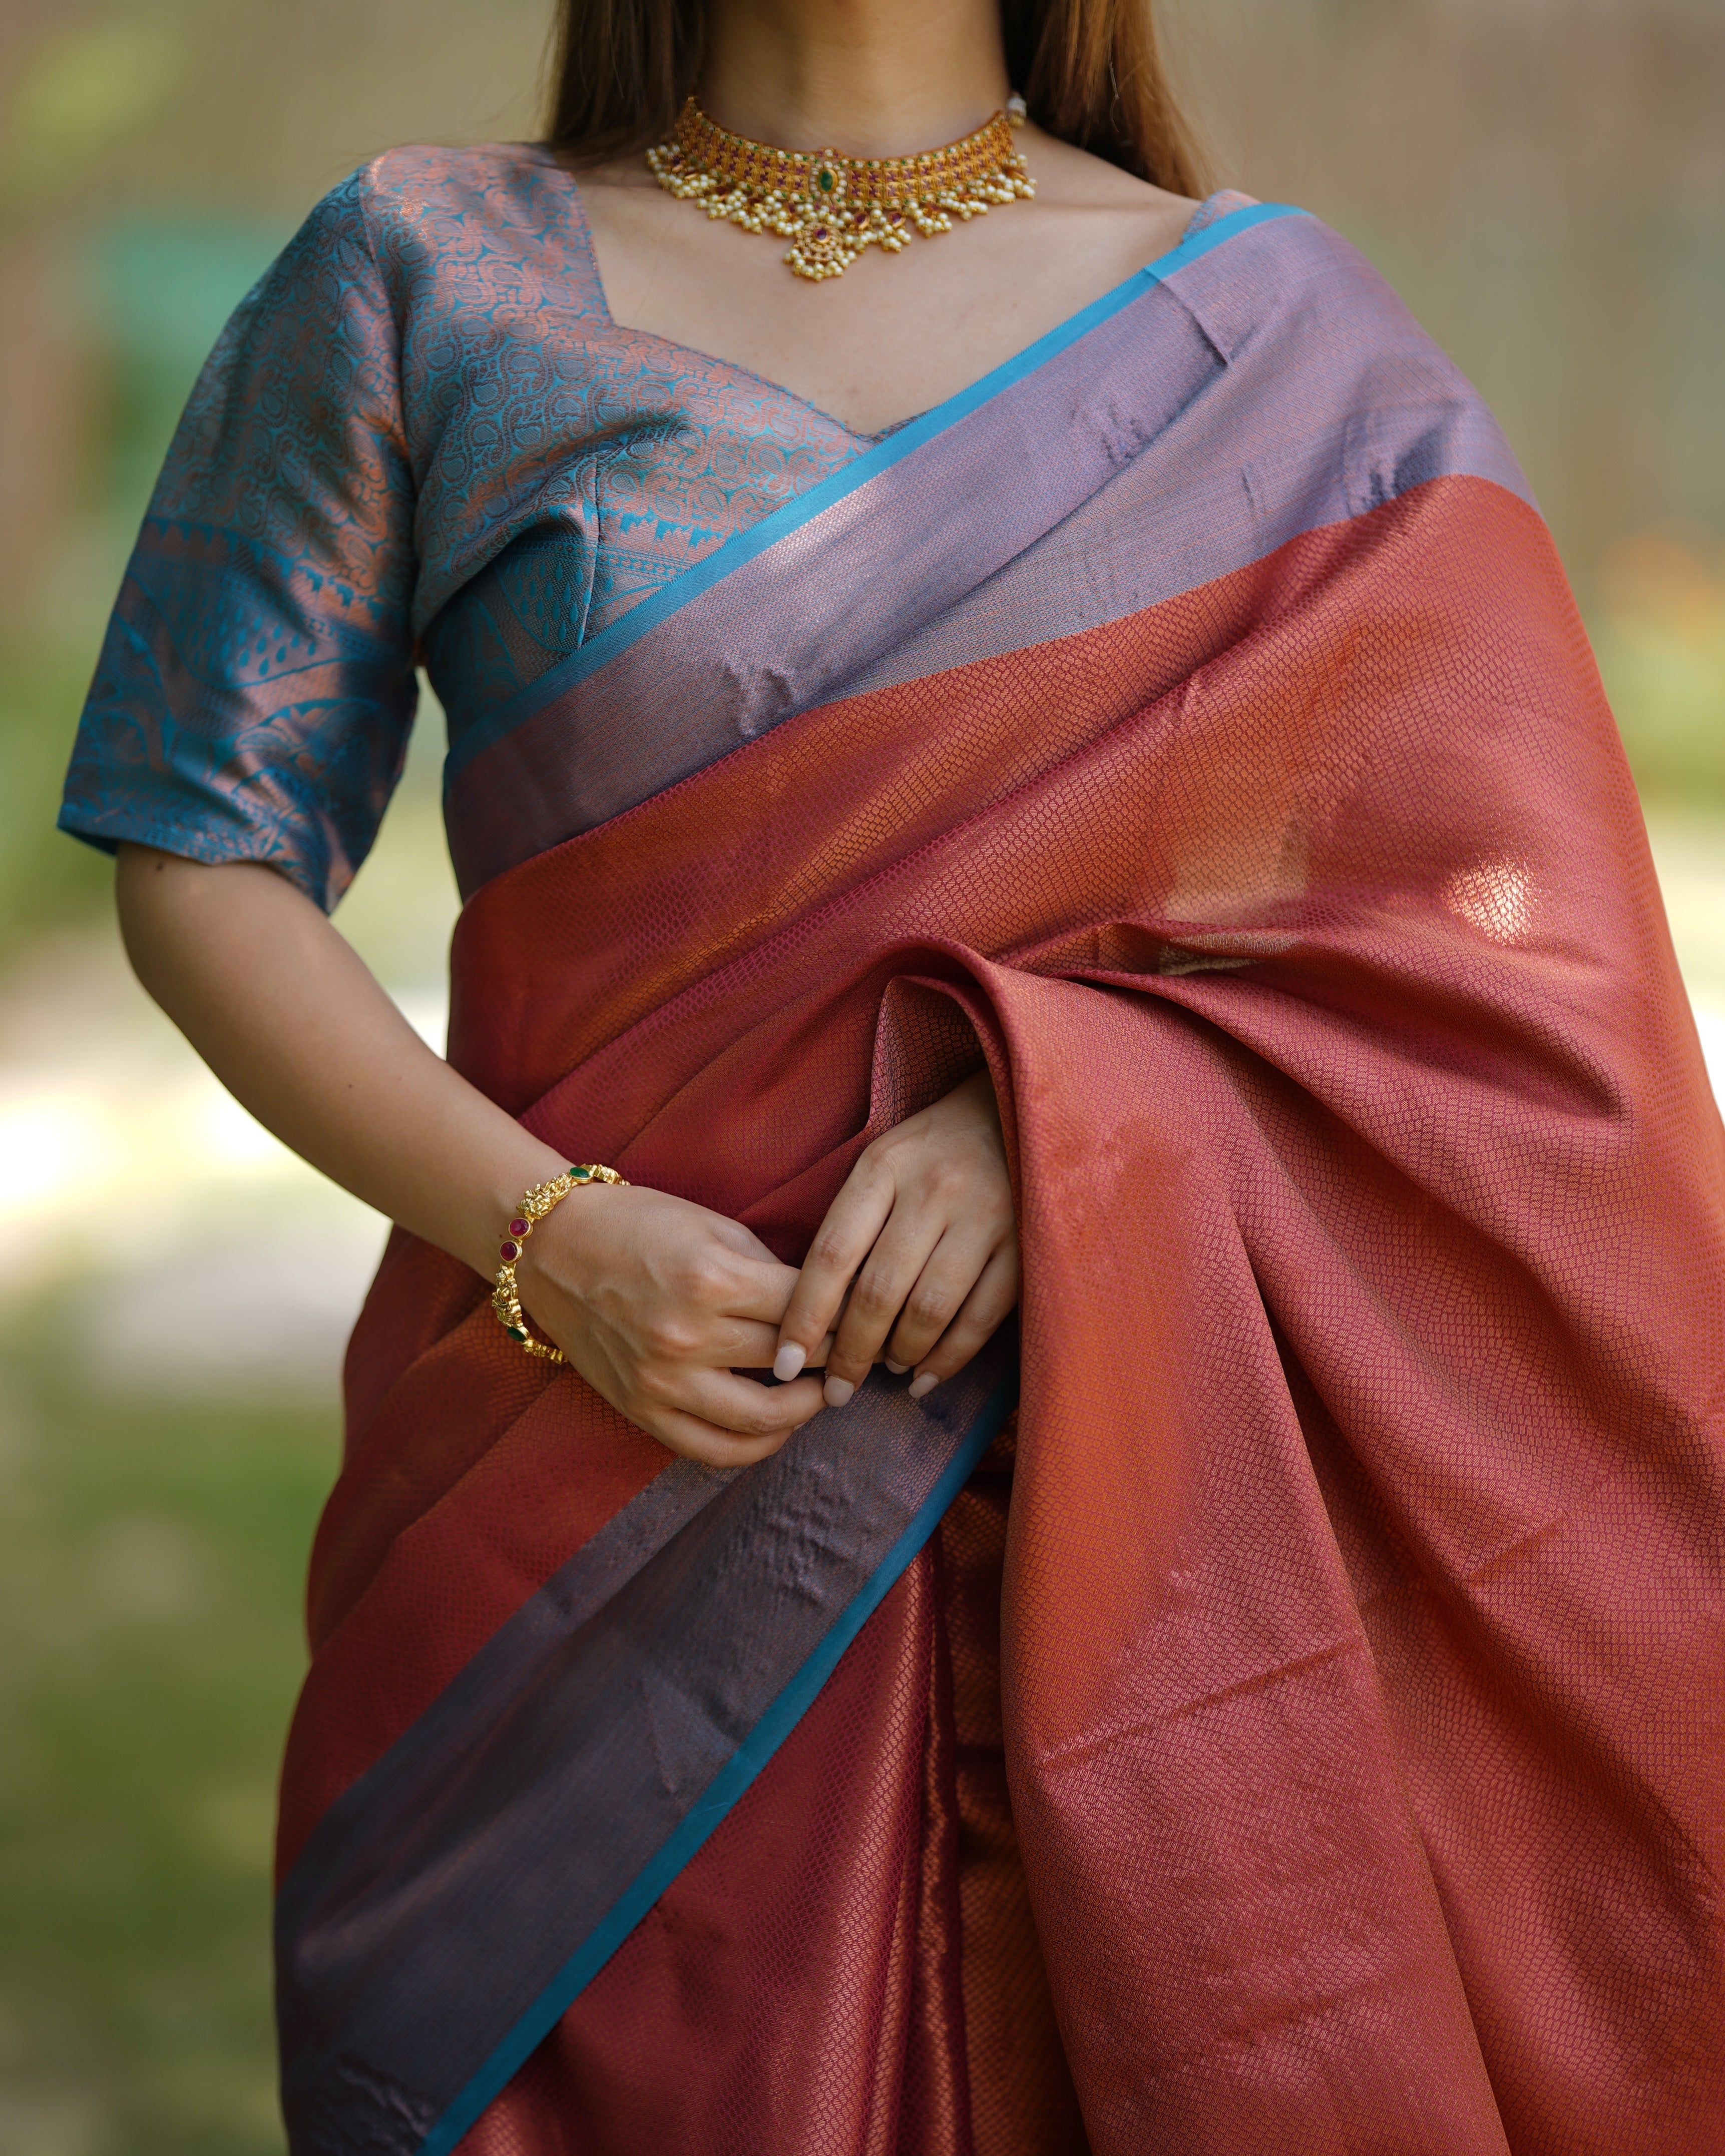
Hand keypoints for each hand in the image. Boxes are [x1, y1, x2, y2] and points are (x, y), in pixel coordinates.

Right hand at [517, 1183, 830, 1465]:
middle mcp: (687, 1336)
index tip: (866, 1316)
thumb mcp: (714, 1228)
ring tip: (819, 1394)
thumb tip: (829, 1307)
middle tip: (856, 1356)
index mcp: (711, 1279)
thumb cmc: (638, 1226)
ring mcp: (661, 1381)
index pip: (807, 1310)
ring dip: (803, 1411)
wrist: (552, 1248)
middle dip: (836, 1360)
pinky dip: (753, 1447)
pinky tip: (773, 1425)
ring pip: (760, 1422)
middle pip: (792, 1363)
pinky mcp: (640, 1409)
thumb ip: (771, 1271)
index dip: (847, 1315)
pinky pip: (711, 1451)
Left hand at [772, 1071, 1018, 1407]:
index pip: (832, 1254)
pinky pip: (981, 1318)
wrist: (1019, 1111)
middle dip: (850, 1354)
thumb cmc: (935, 1150)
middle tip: (837, 1391)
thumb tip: (818, 1313)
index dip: (805, 1317)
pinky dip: (950, 1358)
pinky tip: (927, 1377)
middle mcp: (933, 1190)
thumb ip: (852, 1223)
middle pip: (877, 1292)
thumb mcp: (884, 1162)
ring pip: (928, 1310)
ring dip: (900, 1355)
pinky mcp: (1025, 1244)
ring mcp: (984, 1216)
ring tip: (886, 1370)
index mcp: (884, 1167)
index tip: (785, 1364)